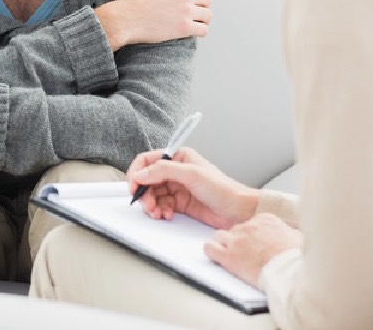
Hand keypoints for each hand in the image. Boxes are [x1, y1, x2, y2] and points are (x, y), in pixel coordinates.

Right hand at [95, 0, 210, 50]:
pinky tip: (195, 31)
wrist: (124, 19)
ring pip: (207, 15)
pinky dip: (202, 31)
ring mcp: (185, 11)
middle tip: (196, 10)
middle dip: (203, 5)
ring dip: (204, 18)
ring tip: (198, 22)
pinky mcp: (184, 28)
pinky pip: (203, 30)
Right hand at [128, 147, 257, 228]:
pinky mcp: (180, 203)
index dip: (137, 172)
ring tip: (157, 213)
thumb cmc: (223, 189)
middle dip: (144, 193)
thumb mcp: (192, 174)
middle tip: (147, 204)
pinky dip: (160, 211)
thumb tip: (141, 173)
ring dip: (151, 204)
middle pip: (147, 180)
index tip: (133, 185)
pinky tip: (166, 215)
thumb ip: (163, 171)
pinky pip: (161, 205)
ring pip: (153, 194)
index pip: (148, 160)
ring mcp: (177, 187)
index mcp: (178, 157)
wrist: (238, 211)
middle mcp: (175, 171)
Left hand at [205, 213, 302, 285]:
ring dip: (223, 244)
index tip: (254, 242)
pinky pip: (210, 248)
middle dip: (237, 240)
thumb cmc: (294, 257)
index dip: (251, 234)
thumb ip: (289, 233)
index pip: (250, 222)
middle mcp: (248, 226)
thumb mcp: (297, 238)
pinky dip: (211, 252)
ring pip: (220, 236)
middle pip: (235, 229)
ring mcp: (237, 240)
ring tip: (229, 254)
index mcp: (265, 220)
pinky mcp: (229, 256)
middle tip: (243, 252)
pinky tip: (216, 257)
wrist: (288, 271)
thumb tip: (293, 236)